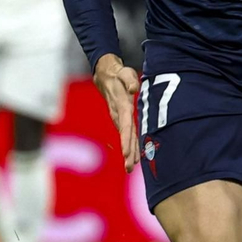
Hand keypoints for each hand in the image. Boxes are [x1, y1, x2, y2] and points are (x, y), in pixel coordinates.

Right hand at [94, 54, 141, 170]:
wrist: (107, 77)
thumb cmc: (120, 75)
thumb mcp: (126, 73)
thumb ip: (130, 80)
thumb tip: (134, 88)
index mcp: (122, 106)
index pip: (125, 126)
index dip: (126, 140)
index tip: (127, 153)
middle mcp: (119, 115)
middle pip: (125, 136)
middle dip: (127, 152)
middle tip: (129, 167)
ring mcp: (120, 118)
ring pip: (126, 138)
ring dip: (129, 153)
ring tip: (130, 168)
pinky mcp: (122, 120)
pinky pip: (127, 135)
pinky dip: (131, 146)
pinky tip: (134, 157)